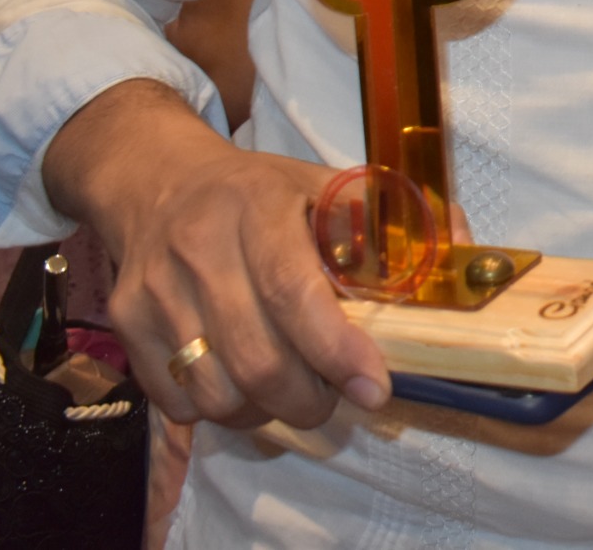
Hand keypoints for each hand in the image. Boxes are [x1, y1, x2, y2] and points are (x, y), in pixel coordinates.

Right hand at [45, 80, 388, 429]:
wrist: (158, 181)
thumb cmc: (258, 191)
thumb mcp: (325, 185)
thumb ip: (395, 221)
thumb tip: (465, 256)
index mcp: (255, 207)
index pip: (294, 292)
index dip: (337, 350)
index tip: (374, 387)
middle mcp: (198, 249)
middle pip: (257, 359)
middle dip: (311, 397)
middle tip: (336, 395)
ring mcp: (155, 292)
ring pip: (218, 392)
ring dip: (267, 411)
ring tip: (293, 389)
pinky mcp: (127, 326)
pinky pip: (180, 401)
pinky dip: (222, 410)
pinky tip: (245, 383)